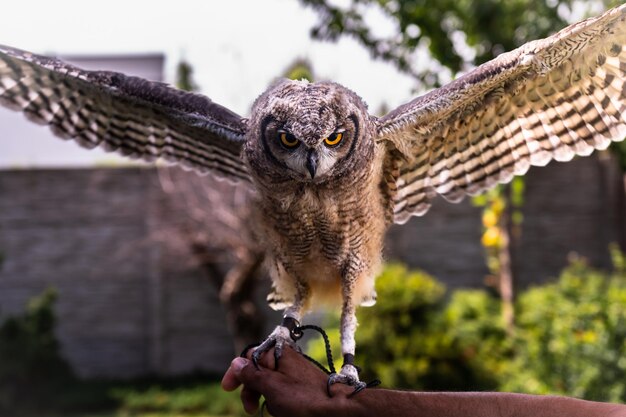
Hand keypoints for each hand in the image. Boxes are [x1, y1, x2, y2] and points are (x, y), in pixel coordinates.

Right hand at [221, 346, 354, 415]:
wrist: (336, 410)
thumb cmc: (304, 398)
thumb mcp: (271, 387)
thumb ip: (251, 374)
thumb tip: (237, 362)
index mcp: (278, 353)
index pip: (249, 355)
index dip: (237, 371)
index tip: (228, 388)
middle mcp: (286, 360)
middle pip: (257, 371)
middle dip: (251, 389)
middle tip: (250, 407)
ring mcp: (294, 374)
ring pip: (269, 384)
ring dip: (265, 398)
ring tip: (274, 411)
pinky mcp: (301, 387)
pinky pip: (281, 392)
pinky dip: (277, 402)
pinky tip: (283, 412)